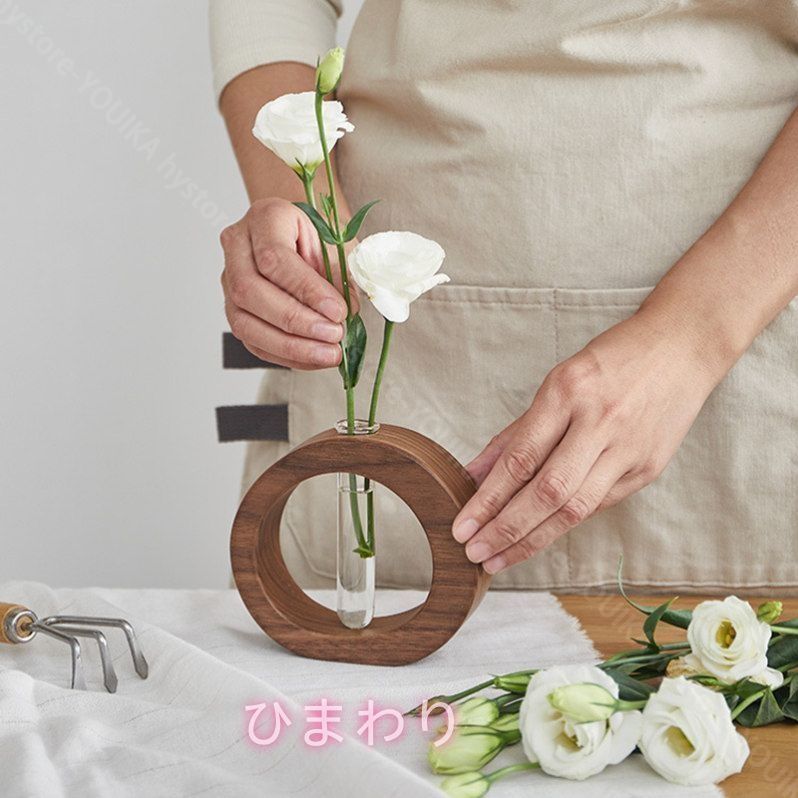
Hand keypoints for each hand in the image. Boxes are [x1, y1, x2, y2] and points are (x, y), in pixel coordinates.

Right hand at [220, 197, 349, 368]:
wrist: (301, 236)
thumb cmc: (320, 238)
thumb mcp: (336, 245)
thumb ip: (340, 276)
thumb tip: (346, 314)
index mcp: (265, 217)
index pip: (275, 258)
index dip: (307, 290)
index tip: (338, 312)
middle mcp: (237, 246)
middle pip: (251, 291)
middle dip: (296, 321)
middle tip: (334, 335)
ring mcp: (229, 280)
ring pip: (244, 322)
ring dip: (290, 346)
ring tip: (328, 354)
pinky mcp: (234, 310)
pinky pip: (253, 341)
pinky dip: (286, 355)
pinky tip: (314, 359)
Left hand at [452, 310, 723, 573]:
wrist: (682, 347)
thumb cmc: (611, 360)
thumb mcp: (556, 381)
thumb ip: (516, 433)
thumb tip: (474, 473)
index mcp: (568, 392)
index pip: (520, 458)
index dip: (488, 498)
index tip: (462, 526)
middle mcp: (599, 422)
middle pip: (547, 491)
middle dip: (506, 528)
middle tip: (474, 552)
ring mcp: (628, 449)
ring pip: (575, 508)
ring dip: (531, 540)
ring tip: (498, 559)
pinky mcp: (648, 468)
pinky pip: (598, 504)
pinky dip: (564, 523)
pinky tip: (537, 537)